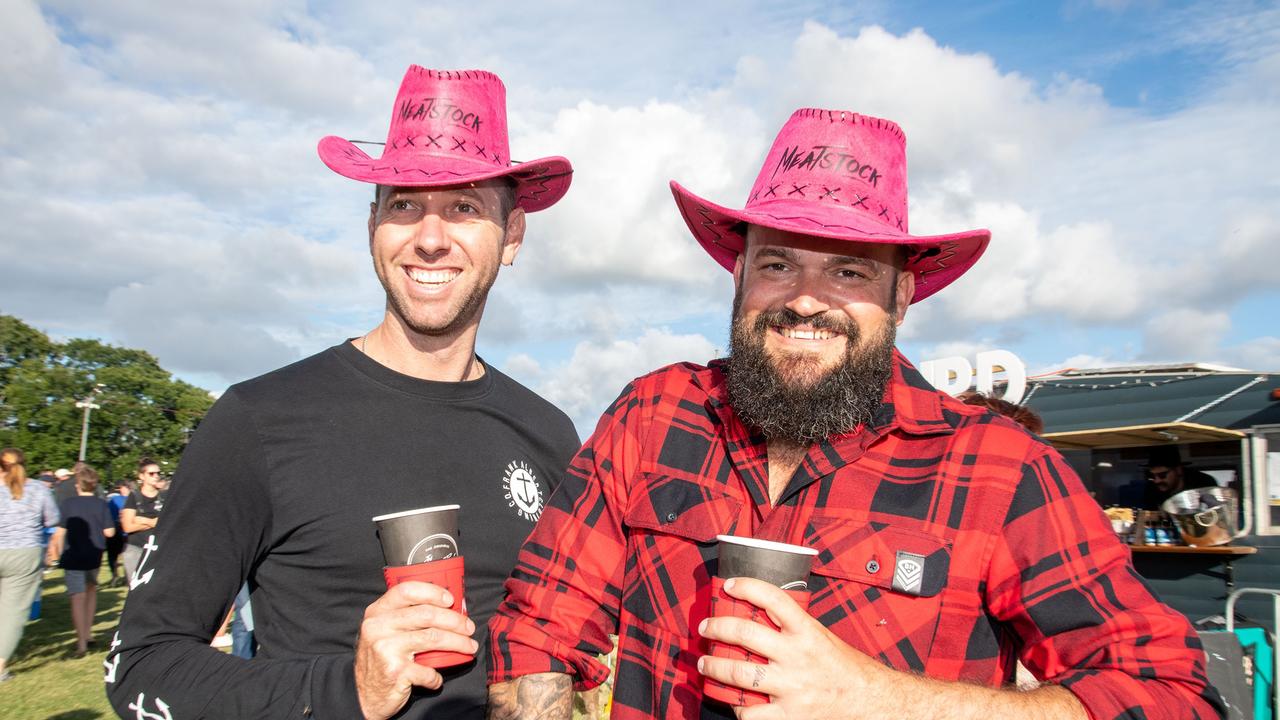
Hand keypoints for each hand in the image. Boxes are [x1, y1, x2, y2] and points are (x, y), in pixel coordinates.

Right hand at [354, 580, 477, 719]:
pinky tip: (438, 678)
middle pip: (426, 615)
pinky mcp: (395, 671)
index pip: (406, 591)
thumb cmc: (380, 658)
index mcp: (377, 612)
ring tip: (469, 646)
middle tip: (469, 627)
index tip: (451, 600)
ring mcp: (386, 648)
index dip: (432, 592)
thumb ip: (404, 616)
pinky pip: (428, 670)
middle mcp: (379, 627)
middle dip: (455, 620)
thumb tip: (445, 607)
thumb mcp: (383, 631)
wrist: (363, 695)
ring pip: (433, 637)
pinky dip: (437, 676)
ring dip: (457, 643)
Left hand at [697, 577, 892, 718]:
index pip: (774, 598)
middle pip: (745, 634)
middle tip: (706, 628)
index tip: (729, 585)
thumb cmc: (846, 668)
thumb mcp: (823, 637)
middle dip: (717, 628)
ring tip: (705, 664)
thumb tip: (762, 613)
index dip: (747, 586)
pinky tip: (731, 699)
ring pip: (739, 673)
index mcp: (808, 632)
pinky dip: (736, 706)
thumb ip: (795, 627)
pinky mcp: (789, 715)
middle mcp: (797, 656)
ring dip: (714, 667)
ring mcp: (792, 687)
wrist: (871, 702)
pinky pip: (750, 713)